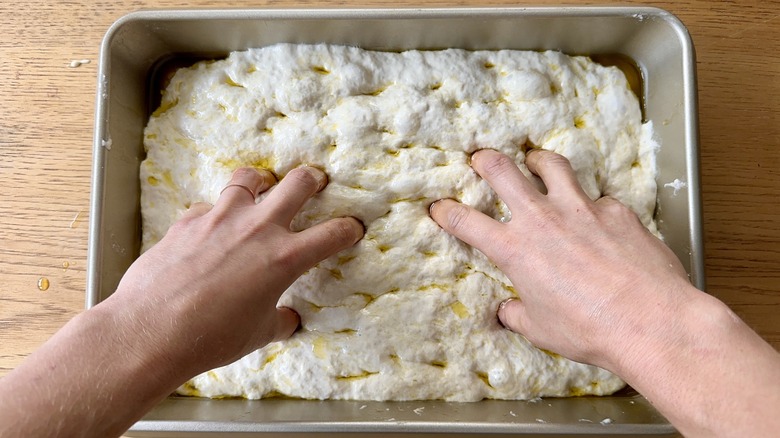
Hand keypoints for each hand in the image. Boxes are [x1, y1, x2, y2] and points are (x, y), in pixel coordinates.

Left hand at [102, 166, 363, 376]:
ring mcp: (220, 218)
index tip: (353, 228)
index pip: (332, 234)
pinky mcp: (188, 220)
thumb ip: (279, 320)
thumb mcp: (258, 334)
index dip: (350, 228)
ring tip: (261, 188)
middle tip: (316, 182)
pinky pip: (209, 206)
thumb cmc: (211, 338)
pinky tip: (211, 228)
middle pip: (298, 183)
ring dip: (260, 182)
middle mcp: (257, 229)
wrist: (151, 330)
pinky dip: (216, 213)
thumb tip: (289, 320)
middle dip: (313, 179)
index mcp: (284, 258)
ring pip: (249, 178)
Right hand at [430, 149, 692, 368]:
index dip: (447, 212)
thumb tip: (508, 312)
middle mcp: (542, 220)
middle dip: (486, 160)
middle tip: (481, 157)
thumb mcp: (541, 329)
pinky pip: (599, 199)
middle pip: (503, 171)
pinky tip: (599, 218)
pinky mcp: (616, 210)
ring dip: (539, 159)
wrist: (649, 320)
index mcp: (515, 250)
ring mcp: (581, 208)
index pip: (467, 223)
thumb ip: (519, 314)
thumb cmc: (588, 330)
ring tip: (536, 159)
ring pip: (553, 165)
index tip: (439, 207)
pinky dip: (592, 205)